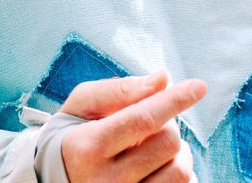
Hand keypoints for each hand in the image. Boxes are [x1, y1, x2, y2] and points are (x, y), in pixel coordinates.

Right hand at [57, 71, 205, 182]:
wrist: (53, 179)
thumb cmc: (73, 135)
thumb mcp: (82, 105)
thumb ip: (119, 90)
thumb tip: (163, 80)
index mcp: (86, 148)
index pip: (142, 120)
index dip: (174, 100)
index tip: (199, 87)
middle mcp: (103, 182)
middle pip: (168, 143)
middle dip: (168, 126)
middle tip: (149, 128)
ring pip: (179, 171)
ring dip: (176, 153)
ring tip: (153, 149)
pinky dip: (176, 172)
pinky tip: (157, 167)